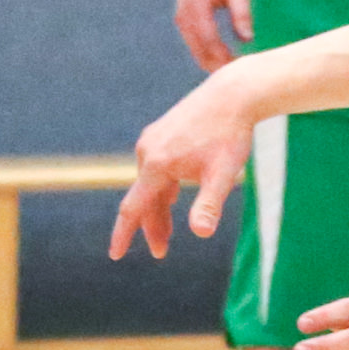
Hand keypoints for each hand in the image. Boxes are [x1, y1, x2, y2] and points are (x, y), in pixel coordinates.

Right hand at [110, 80, 254, 261]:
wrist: (233, 94)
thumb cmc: (230, 135)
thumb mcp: (223, 174)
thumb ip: (209, 205)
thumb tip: (201, 233)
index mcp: (157, 165)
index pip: (133, 208)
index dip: (123, 235)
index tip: (115, 255)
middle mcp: (147, 151)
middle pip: (143, 199)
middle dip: (150, 227)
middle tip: (160, 252)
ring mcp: (152, 140)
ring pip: (149, 184)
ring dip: (157, 209)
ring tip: (167, 234)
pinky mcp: (161, 133)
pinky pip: (155, 169)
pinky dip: (162, 189)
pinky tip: (171, 197)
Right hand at [172, 0, 252, 71]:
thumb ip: (241, 12)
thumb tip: (248, 39)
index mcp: (196, 5)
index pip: (210, 41)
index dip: (225, 58)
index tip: (242, 67)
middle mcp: (184, 15)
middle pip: (199, 51)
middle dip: (219, 66)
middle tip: (241, 76)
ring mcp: (181, 19)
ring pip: (195, 50)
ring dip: (213, 62)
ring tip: (235, 69)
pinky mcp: (183, 20)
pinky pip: (194, 44)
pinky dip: (207, 54)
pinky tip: (225, 58)